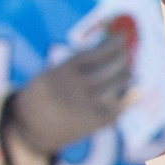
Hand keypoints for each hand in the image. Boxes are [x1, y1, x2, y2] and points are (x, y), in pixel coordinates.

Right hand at [5, 28, 131, 160]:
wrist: (33, 127)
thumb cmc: (47, 94)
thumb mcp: (52, 73)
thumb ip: (78, 62)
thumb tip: (113, 44)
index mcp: (60, 74)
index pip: (94, 54)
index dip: (111, 44)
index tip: (121, 36)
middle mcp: (75, 90)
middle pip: (111, 68)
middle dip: (123, 58)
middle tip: (127, 53)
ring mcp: (89, 106)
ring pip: (121, 84)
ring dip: (127, 74)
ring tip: (127, 71)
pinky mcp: (101, 120)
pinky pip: (124, 101)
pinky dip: (129, 92)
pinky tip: (130, 87)